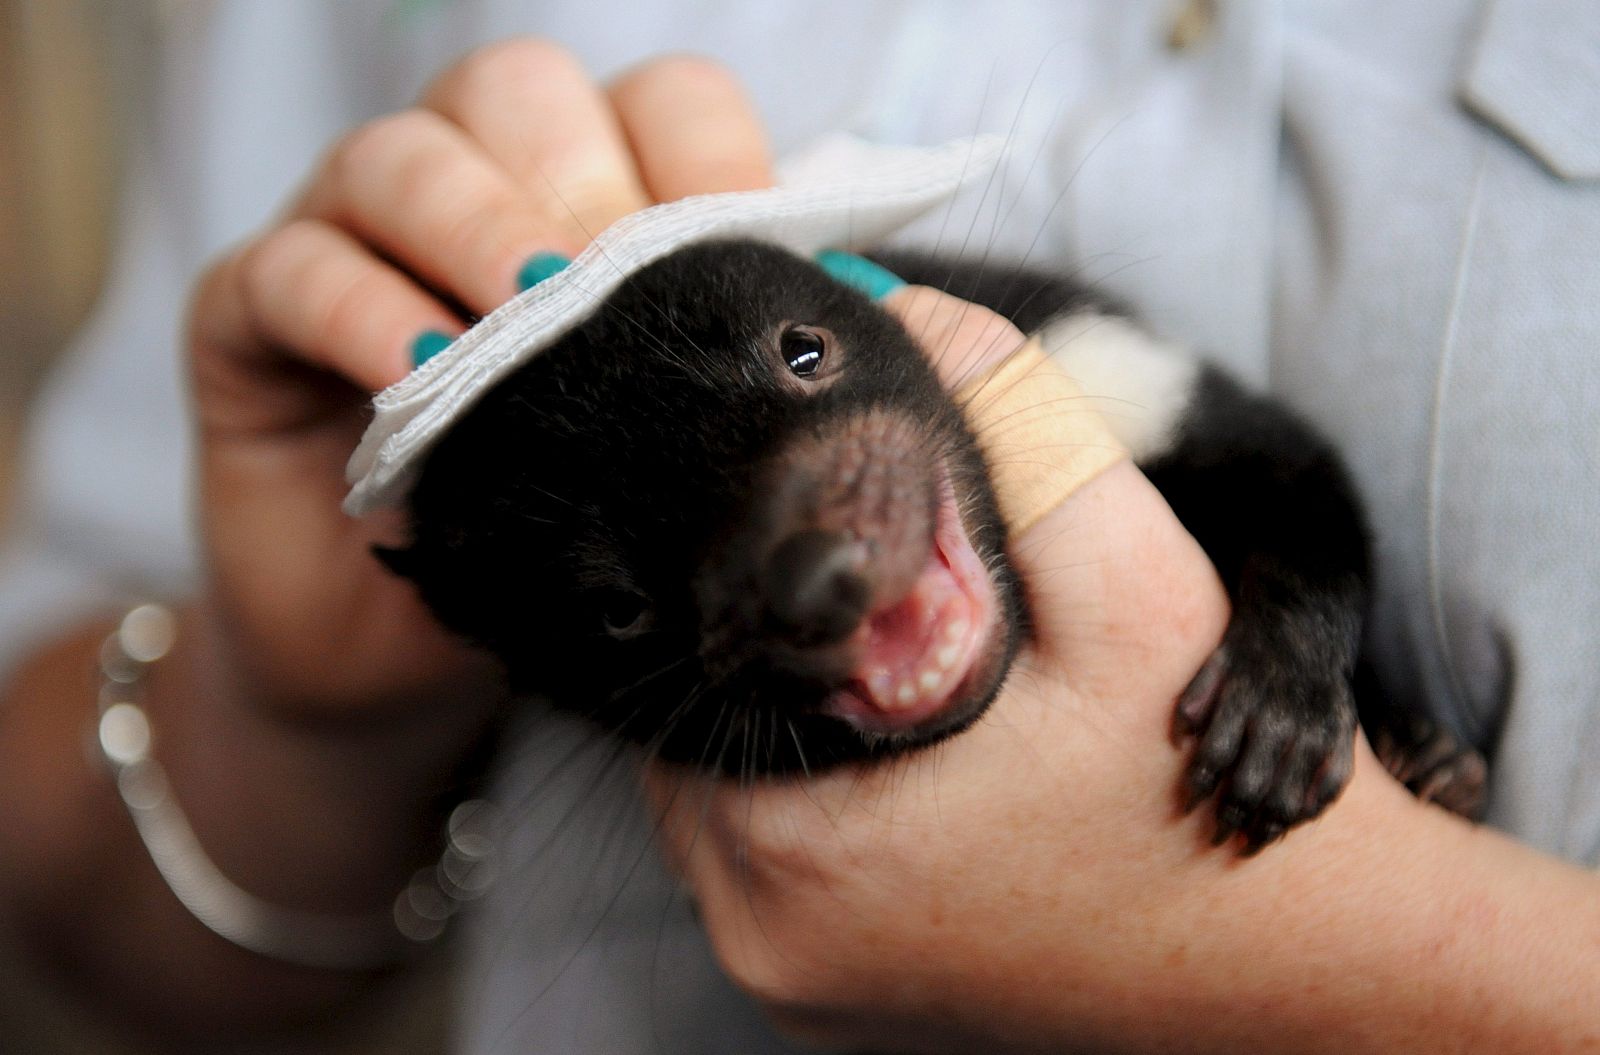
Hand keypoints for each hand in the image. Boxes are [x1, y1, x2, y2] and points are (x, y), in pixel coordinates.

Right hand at [186, 39, 773, 724]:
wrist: (401, 666)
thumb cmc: (547, 545)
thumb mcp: (653, 451)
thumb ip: (721, 364)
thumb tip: (851, 303)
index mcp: (580, 198)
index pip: (655, 103)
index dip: (704, 155)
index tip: (744, 248)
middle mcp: (464, 190)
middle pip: (518, 93)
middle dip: (580, 183)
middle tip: (613, 294)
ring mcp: (347, 239)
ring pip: (402, 157)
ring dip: (474, 229)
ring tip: (525, 321)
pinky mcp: (247, 312)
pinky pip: (294, 268)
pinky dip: (360, 311)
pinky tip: (419, 376)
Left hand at [647, 288, 1234, 1048]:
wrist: (1291, 963)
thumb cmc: (1199, 790)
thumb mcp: (1140, 588)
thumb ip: (1025, 431)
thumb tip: (906, 307)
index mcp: (803, 855)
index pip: (697, 670)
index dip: (760, 589)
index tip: (820, 545)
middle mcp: (768, 944)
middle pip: (700, 740)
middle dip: (773, 655)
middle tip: (856, 600)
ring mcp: (797, 992)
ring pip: (728, 808)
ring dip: (792, 727)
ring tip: (879, 668)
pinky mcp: (837, 1009)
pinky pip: (774, 874)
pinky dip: (816, 804)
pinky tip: (896, 754)